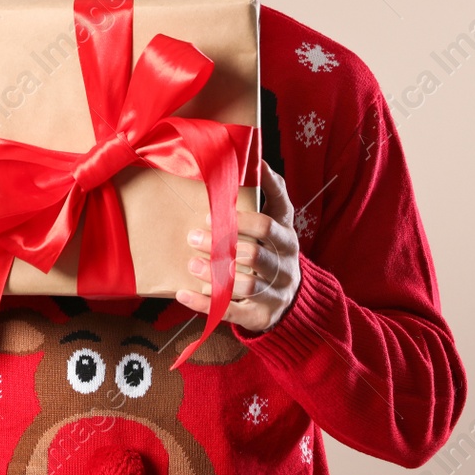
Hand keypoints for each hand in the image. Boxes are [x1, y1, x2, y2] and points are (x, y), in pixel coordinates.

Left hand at [174, 161, 300, 333]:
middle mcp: (284, 265)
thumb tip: (258, 158)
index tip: (216, 207)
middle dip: (222, 244)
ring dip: (214, 274)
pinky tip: (183, 294)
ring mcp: (275, 292)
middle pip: (254, 254)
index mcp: (286, 237)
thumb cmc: (275, 249)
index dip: (243, 218)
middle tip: (193, 236)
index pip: (270, 224)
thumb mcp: (280, 221)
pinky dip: (205, 304)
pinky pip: (232, 312)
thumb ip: (272, 193)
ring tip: (191, 264)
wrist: (291, 298)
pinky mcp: (261, 316)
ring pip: (245, 285)